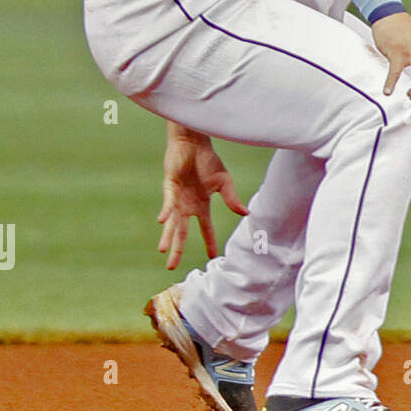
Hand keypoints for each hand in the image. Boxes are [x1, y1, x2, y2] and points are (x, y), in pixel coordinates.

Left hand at [157, 123, 248, 270]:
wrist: (194, 143)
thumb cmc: (208, 160)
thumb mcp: (224, 182)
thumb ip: (232, 199)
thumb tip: (246, 214)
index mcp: (201, 204)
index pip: (205, 227)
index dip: (209, 241)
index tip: (212, 256)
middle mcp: (187, 205)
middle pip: (182, 232)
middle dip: (177, 249)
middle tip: (171, 268)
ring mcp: (177, 198)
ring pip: (171, 222)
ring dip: (168, 236)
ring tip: (163, 251)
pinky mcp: (169, 187)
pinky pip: (168, 202)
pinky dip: (166, 212)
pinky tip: (164, 221)